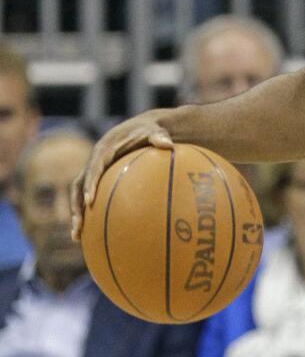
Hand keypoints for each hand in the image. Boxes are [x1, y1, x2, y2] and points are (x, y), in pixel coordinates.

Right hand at [70, 109, 175, 240]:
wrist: (141, 128)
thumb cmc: (149, 131)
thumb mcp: (155, 131)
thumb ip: (159, 137)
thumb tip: (168, 144)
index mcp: (104, 149)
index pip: (93, 168)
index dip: (90, 184)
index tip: (90, 201)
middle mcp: (94, 161)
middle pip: (78, 185)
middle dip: (76, 206)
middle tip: (78, 225)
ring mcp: (94, 171)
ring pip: (78, 194)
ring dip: (76, 213)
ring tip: (77, 236)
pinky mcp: (98, 178)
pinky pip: (89, 196)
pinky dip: (89, 213)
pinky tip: (94, 233)